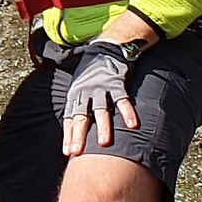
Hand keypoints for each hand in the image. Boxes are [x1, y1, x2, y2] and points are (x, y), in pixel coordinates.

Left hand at [62, 41, 139, 155]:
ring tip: (104, 144)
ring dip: (103, 127)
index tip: (68, 152)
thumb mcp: (79, 90)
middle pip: (81, 116)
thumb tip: (77, 132)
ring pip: (101, 110)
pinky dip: (128, 112)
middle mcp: (85, 92)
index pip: (69, 118)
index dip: (68, 135)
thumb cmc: (91, 76)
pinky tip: (133, 125)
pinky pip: (122, 100)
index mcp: (75, 95)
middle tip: (77, 151)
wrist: (104, 49)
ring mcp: (101, 88)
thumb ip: (80, 108)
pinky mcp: (116, 83)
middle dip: (79, 135)